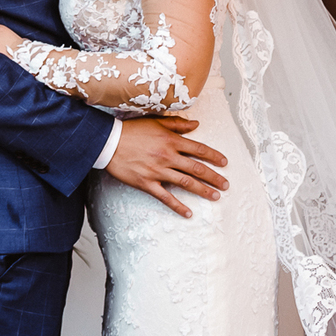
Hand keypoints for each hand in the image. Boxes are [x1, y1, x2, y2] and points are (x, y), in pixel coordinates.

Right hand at [104, 116, 228, 218]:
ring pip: (185, 183)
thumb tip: (195, 124)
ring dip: (202, 190)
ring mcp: (158, 171)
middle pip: (196, 168)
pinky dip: (178, 206)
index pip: (198, 149)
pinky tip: (188, 213)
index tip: (225, 163)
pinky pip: (166, 197)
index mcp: (171, 140)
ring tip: (215, 196)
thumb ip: (177, 124)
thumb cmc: (132, 130)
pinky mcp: (147, 183)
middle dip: (213, 177)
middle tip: (226, 184)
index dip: (213, 156)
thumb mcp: (156, 122)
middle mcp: (167, 156)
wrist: (109, 142)